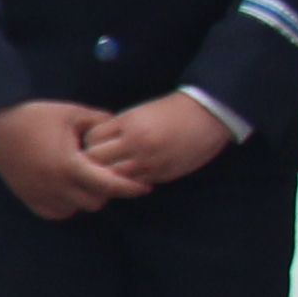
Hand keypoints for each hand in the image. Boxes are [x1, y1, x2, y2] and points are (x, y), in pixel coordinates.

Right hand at [0, 97, 137, 221]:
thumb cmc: (35, 115)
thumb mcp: (73, 112)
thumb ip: (100, 122)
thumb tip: (120, 129)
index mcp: (70, 165)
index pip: (109, 185)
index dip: (130, 187)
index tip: (144, 187)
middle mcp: (55, 185)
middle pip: (95, 201)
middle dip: (105, 190)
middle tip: (106, 175)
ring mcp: (39, 193)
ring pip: (75, 209)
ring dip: (84, 198)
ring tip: (84, 181)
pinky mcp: (26, 196)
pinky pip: (54, 212)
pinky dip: (64, 205)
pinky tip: (65, 189)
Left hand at [74, 92, 232, 191]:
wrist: (208, 115)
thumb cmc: (171, 112)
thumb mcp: (140, 113)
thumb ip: (118, 129)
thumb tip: (94, 146)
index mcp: (128, 122)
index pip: (91, 138)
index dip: (90, 144)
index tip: (95, 146)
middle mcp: (135, 141)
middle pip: (95, 159)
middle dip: (92, 162)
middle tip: (97, 163)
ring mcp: (148, 159)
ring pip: (112, 176)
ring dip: (109, 176)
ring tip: (113, 173)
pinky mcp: (161, 172)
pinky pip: (134, 184)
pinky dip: (128, 183)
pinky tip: (132, 177)